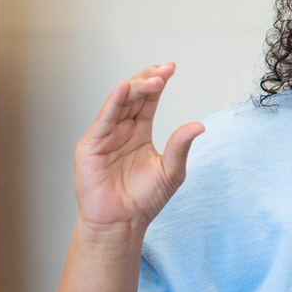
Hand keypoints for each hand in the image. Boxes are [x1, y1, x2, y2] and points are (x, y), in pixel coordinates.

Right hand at [73, 63, 204, 232]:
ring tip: (154, 78)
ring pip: (120, 102)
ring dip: (136, 87)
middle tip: (165, 69)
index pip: (149, 100)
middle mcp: (121, 129)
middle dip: (149, 79)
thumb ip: (181, 146)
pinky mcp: (91, 144)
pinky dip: (113, 102)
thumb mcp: (171, 171)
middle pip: (134, 96)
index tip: (171, 68)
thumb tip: (200, 125)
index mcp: (140, 132)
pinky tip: (124, 87)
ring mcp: (105, 135)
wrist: (122, 223)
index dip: (158, 83)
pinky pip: (104, 118)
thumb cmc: (144, 199)